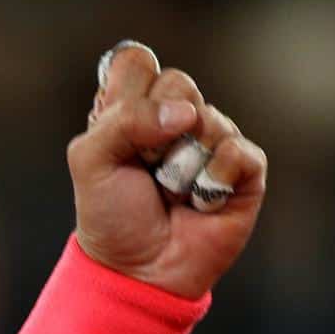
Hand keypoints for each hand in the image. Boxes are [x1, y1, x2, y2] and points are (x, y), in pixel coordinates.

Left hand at [69, 42, 267, 298]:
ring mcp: (211, 139)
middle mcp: (175, 118)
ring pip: (206, 118)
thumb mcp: (91, 164)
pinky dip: (211, 181)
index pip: (137, 62)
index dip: (130, 91)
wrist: (139, 270)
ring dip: (178, 165)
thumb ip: (121, 122)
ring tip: (169, 193)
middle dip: (153, 130)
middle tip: (144, 167)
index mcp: (132, 110)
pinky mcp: (243, 167)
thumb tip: (185, 113)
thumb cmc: (112, 217)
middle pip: (177, 82)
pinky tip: (199, 204)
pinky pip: (236, 152)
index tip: (119, 127)